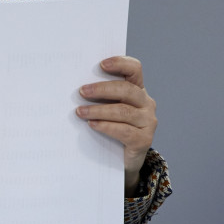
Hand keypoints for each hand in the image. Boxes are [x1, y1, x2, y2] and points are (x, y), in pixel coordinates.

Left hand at [75, 56, 157, 193]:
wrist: (122, 160)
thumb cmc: (110, 127)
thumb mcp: (107, 108)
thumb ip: (100, 96)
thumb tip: (75, 87)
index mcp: (137, 89)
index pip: (134, 69)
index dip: (120, 63)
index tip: (101, 64)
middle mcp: (146, 103)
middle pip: (127, 90)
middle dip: (102, 89)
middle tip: (82, 91)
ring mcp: (148, 122)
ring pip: (124, 111)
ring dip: (99, 110)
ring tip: (80, 112)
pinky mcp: (144, 140)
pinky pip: (124, 131)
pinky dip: (106, 126)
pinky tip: (92, 125)